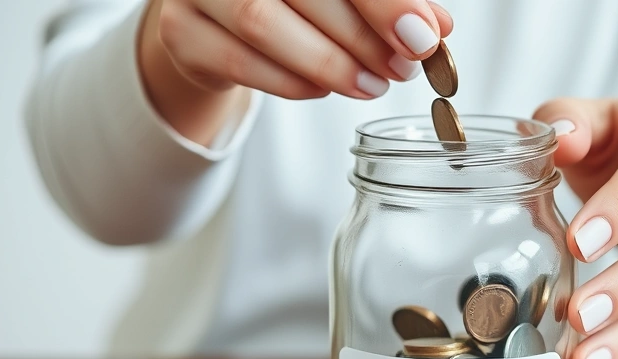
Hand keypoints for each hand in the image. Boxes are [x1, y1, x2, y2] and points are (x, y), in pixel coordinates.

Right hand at [139, 0, 452, 142]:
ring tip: (371, 85)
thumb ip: (390, 1)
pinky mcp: (180, 31)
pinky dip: (291, 82)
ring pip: (264, 22)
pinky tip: (322, 90)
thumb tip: (437, 29)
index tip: (423, 36)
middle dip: (363, 34)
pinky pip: (238, 61)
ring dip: (328, 63)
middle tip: (403, 68)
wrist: (218, 16)